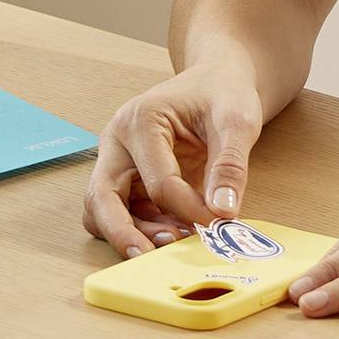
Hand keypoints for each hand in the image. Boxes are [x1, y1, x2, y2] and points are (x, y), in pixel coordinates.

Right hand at [82, 64, 265, 256]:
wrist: (215, 80)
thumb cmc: (222, 92)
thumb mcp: (237, 120)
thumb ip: (230, 165)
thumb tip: (223, 211)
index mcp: (140, 120)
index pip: (158, 182)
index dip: (189, 209)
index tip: (219, 222)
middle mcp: (117, 141)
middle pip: (101, 197)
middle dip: (123, 233)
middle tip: (152, 257)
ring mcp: (116, 161)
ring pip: (102, 211)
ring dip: (129, 234)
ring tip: (172, 243)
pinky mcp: (125, 179)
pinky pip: (120, 212)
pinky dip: (138, 229)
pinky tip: (172, 232)